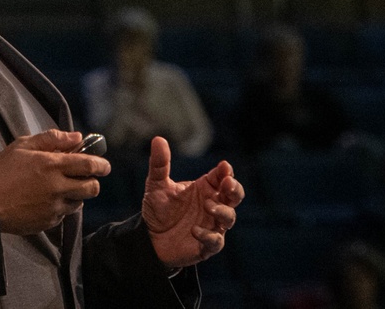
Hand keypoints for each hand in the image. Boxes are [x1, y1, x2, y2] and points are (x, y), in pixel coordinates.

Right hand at [0, 129, 110, 234]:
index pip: (89, 165)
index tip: (104, 165)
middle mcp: (57, 187)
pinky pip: (63, 215)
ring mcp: (53, 207)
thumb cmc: (2, 170)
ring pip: (79, 202)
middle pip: (92, 188)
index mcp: (52, 165)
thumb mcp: (23, 145)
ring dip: (76, 194)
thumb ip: (52, 138)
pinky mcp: (47, 222)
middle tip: (86, 178)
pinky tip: (45, 200)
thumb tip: (77, 137)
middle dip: (93, 182)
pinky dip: (60, 207)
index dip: (101, 165)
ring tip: (60, 188)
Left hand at [141, 136, 243, 267]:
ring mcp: (212, 225)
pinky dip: (209, 235)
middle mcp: (212, 205)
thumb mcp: (156, 184)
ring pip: (229, 217)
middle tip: (227, 183)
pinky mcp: (206, 246)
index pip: (222, 176)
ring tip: (207, 205)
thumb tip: (158, 139)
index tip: (224, 167)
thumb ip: (160, 164)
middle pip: (235, 195)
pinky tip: (195, 230)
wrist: (148, 239)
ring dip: (222, 211)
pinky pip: (215, 241)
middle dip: (235, 189)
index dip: (226, 172)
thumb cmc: (158, 209)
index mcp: (204, 188)